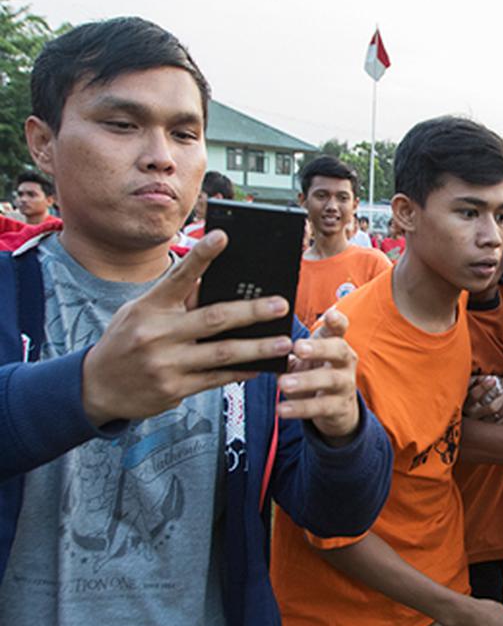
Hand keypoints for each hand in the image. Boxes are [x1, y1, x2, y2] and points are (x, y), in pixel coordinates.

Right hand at [81, 230, 291, 426]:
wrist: (95, 386)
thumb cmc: (127, 340)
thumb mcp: (141, 312)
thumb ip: (176, 300)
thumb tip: (219, 285)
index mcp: (150, 306)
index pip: (179, 276)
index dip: (202, 255)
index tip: (223, 236)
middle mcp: (157, 333)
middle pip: (214, 318)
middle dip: (252, 311)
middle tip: (281, 304)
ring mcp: (166, 363)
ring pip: (223, 353)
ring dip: (258, 348)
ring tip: (284, 342)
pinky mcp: (174, 389)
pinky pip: (216, 378)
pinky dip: (241, 371)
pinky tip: (262, 366)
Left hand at [279, 308, 360, 442]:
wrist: (335, 409)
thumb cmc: (314, 376)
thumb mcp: (301, 361)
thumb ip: (285, 351)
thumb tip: (258, 343)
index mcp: (334, 344)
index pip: (340, 327)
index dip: (337, 320)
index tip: (329, 315)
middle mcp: (344, 362)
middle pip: (339, 350)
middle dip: (319, 348)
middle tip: (298, 347)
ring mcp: (345, 384)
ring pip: (330, 380)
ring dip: (306, 380)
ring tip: (283, 383)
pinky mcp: (340, 407)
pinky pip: (321, 407)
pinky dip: (300, 408)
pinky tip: (283, 409)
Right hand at [464, 375, 502, 423]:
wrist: (471, 405)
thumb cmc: (471, 390)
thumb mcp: (470, 384)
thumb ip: (477, 380)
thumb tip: (488, 379)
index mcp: (465, 404)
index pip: (475, 395)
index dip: (485, 386)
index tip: (493, 379)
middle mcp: (472, 415)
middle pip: (492, 408)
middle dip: (501, 397)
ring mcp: (481, 423)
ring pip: (499, 414)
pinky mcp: (489, 428)